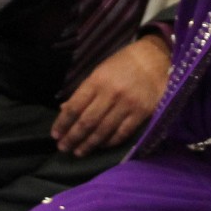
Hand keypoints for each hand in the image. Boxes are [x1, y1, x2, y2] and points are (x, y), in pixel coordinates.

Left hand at [51, 33, 171, 156]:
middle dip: (73, 137)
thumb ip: (84, 92)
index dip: (62, 123)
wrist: (155, 58)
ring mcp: (128, 104)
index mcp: (97, 81)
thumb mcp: (99, 71)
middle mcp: (111, 93)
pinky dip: (109, 142)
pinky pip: (122, 133)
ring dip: (89, 144)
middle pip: (87, 122)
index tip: (55, 135)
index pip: (75, 107)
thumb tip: (65, 111)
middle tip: (63, 148)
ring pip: (103, 130)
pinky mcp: (142, 113)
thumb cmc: (123, 64)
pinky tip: (100, 146)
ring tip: (79, 152)